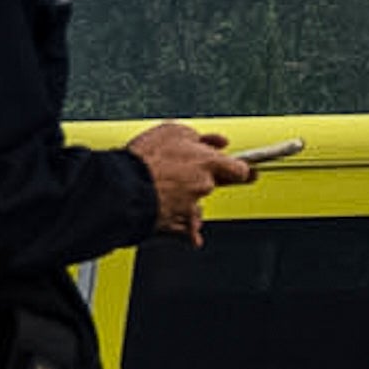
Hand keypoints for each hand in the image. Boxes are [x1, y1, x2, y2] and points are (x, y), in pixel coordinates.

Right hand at [129, 122, 253, 241]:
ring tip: (167, 195)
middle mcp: (203, 187)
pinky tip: (192, 237)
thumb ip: (200, 137)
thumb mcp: (172, 131)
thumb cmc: (145, 158)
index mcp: (208, 163)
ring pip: (196, 208)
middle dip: (201, 182)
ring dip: (188, 204)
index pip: (239, 169)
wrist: (122, 188)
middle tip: (184, 176)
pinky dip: (187, 235)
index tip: (247, 172)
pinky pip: (186, 234)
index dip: (240, 170)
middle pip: (211, 186)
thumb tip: (219, 142)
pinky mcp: (174, 227)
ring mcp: (189, 209)